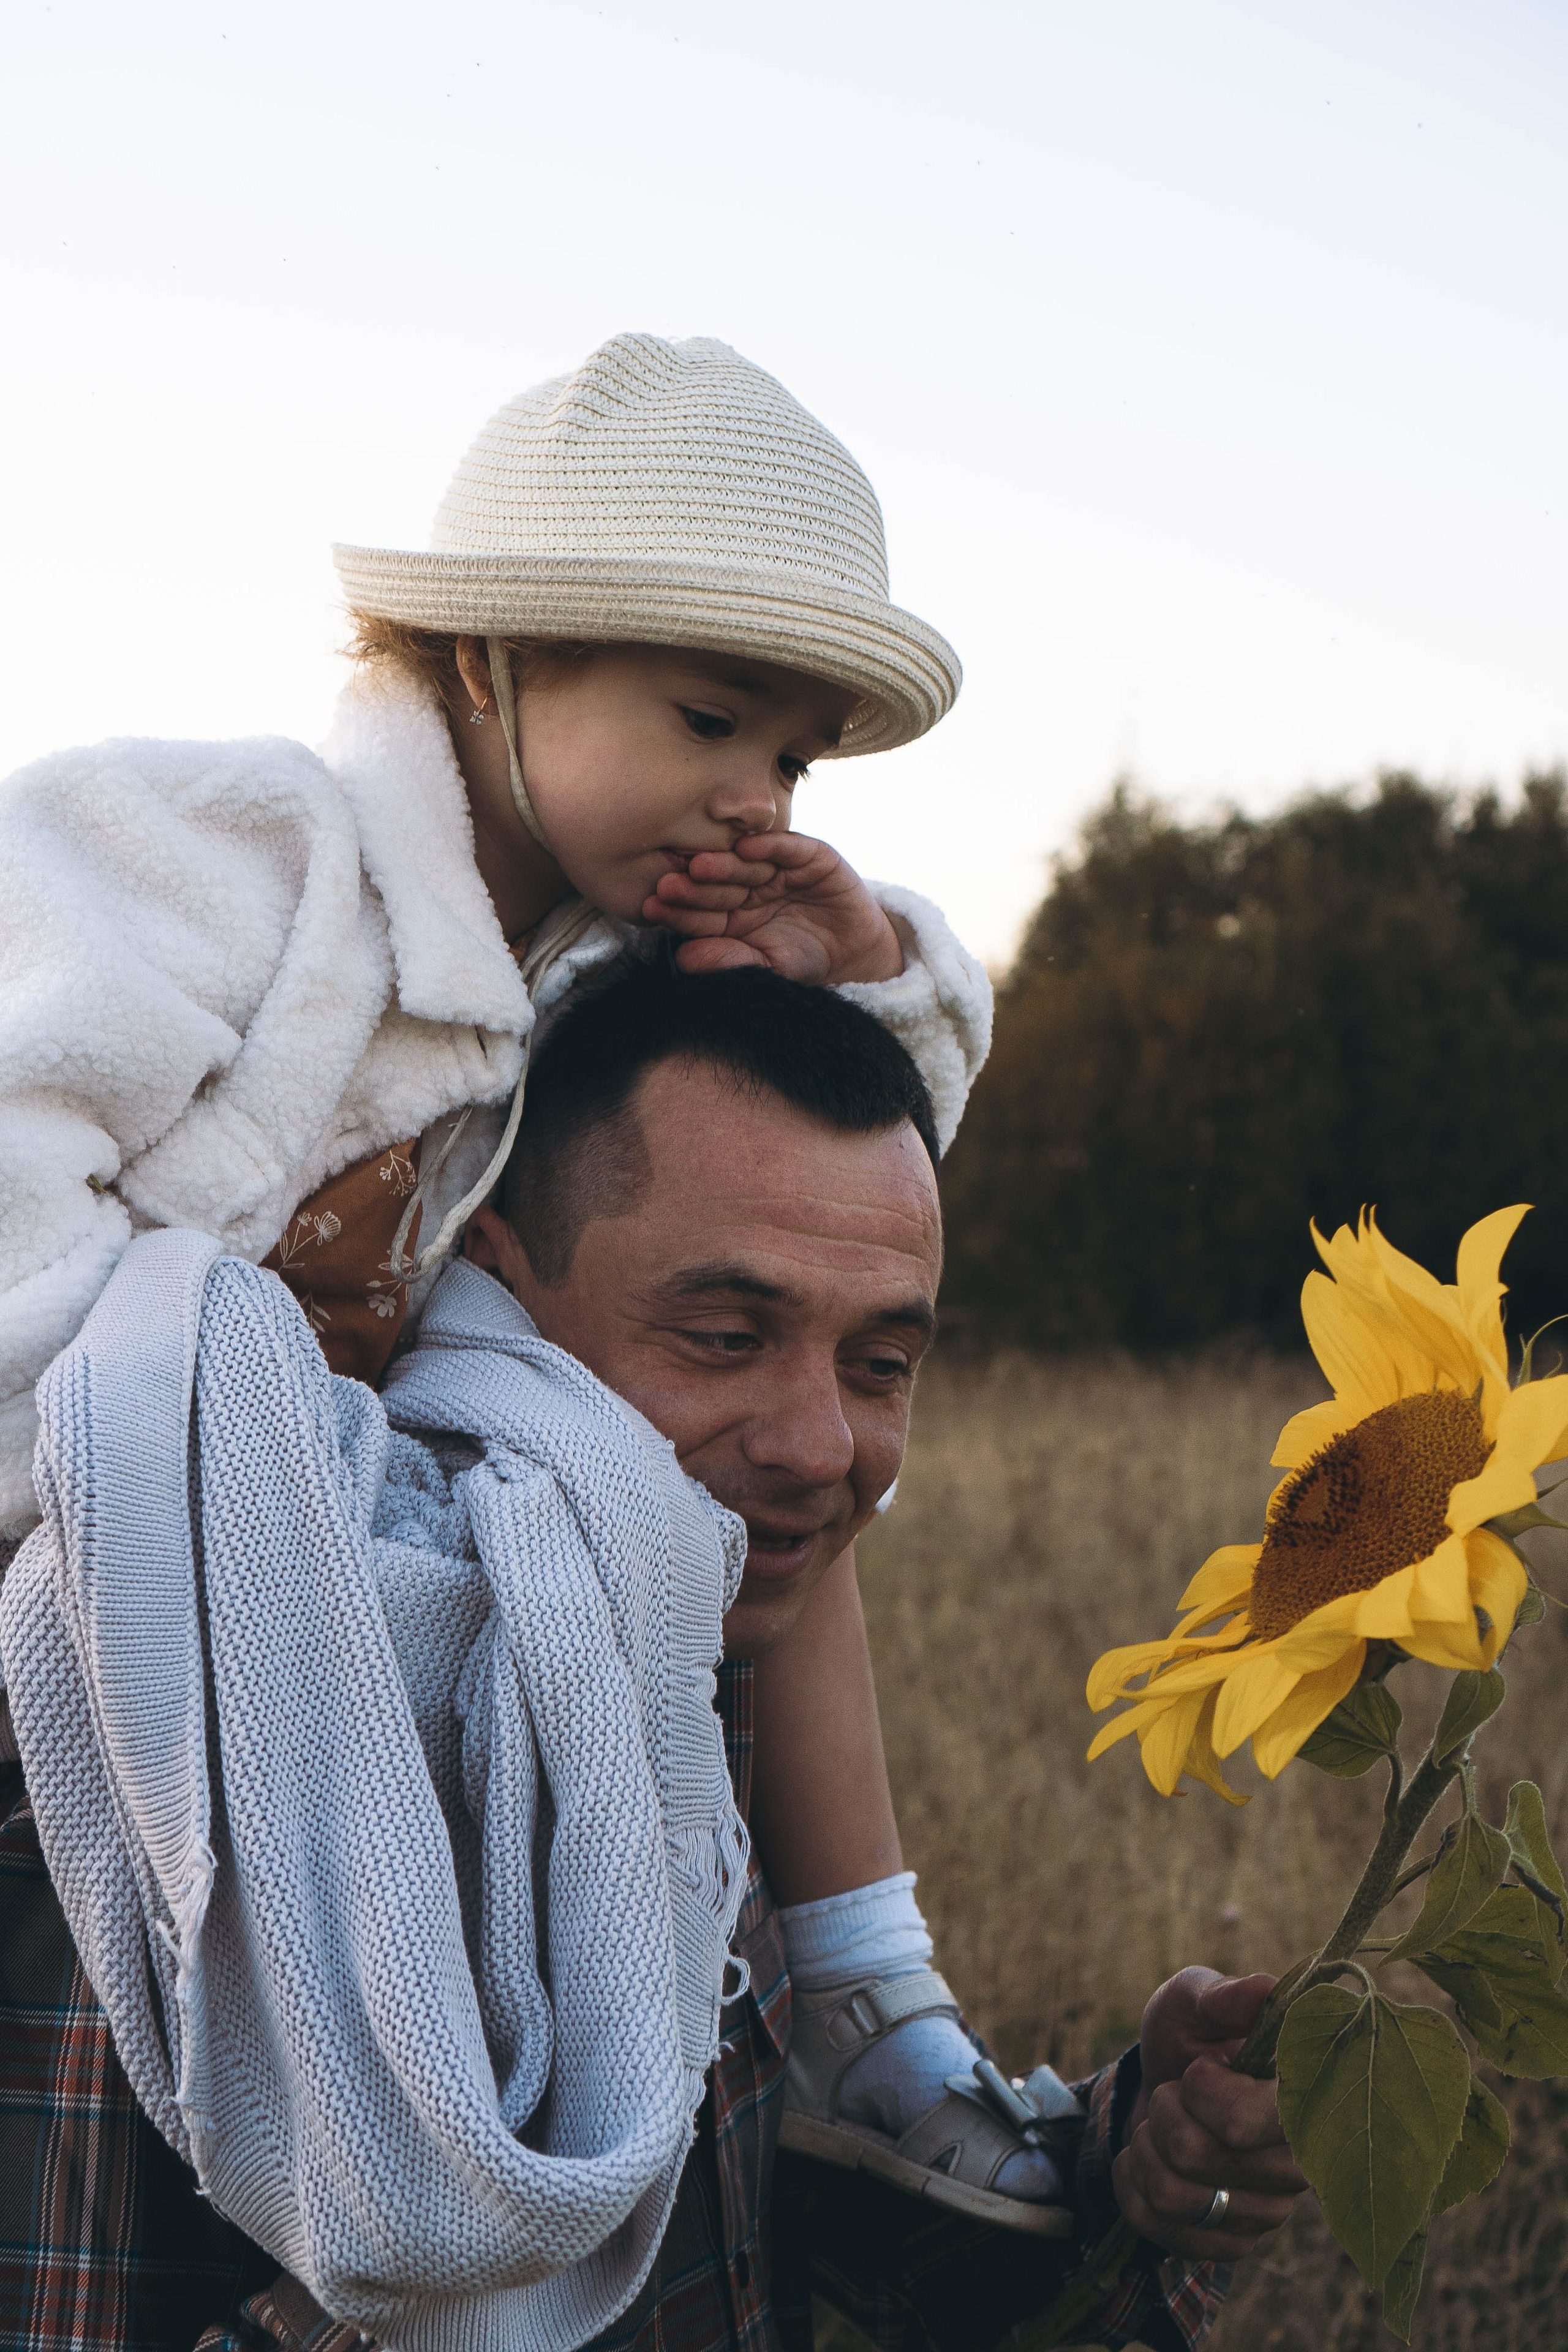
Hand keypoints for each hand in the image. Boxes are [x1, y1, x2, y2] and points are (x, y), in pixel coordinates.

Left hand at [642, 831, 903, 984]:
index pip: (700, 911)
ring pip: (746, 864)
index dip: (678, 911)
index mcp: (730, 914)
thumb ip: (729, 960)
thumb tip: (682, 958)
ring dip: (722, 863)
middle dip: (693, 887)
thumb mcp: (767, 967)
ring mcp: (776, 868)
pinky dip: (769, 844)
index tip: (652, 909)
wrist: (856, 954)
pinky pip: (787, 846)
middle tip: (666, 885)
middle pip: (716, 884)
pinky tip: (746, 846)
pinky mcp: (809, 855)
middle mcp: (748, 886)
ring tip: (698, 866)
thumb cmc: (805, 962)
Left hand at [1113, 1968, 1308, 2261]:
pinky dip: (1134, 2188)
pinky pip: (1160, 2230)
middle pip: (1194, 2154)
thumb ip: (1222, 1995)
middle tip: (1174, 2095)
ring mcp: (1269, 2211)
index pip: (1244, 2120)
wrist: (1166, 2091)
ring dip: (1146, 2149)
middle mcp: (1300, 2165)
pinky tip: (1150, 2164)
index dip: (1201, 2089)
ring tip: (1161, 2128)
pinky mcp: (1236, 2244)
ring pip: (1171, 2194)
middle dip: (1162, 2112)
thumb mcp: (1193, 2002)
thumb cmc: (1189, 2040)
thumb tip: (1264, 1989)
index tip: (1199, 2069)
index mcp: (1302, 2102)